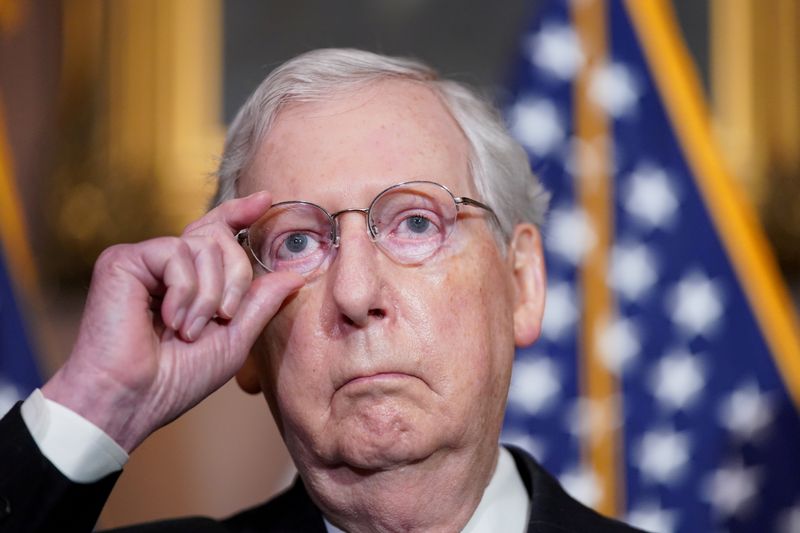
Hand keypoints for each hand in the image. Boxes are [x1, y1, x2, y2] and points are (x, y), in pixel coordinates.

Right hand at [42, 192, 303, 451]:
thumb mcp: (233, 340)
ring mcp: (143, 260)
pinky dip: (185, 290)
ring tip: (191, 331)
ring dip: (209, 294)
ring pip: (202, 246)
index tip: (265, 200)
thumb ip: (260, 304)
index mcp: (189, 280)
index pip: (216, 234)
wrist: (131, 400)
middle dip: (235, 278)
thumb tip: (294, 274)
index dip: (239, 214)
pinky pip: (175, 253)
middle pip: (219, 238)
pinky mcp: (122, 260)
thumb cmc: (176, 379)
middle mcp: (165, 265)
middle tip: (224, 318)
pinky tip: (173, 321)